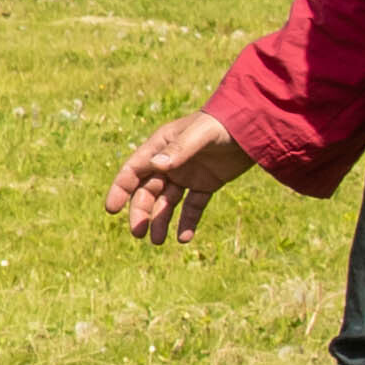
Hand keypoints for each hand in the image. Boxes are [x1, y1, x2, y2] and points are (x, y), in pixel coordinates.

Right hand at [105, 111, 258, 245]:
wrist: (253, 125)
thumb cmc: (223, 123)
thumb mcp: (200, 135)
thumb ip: (179, 150)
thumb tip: (155, 167)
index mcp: (160, 147)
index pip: (134, 170)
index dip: (120, 189)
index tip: (112, 209)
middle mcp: (169, 163)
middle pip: (148, 191)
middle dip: (141, 212)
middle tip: (139, 233)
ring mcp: (187, 175)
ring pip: (167, 202)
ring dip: (161, 221)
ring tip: (158, 241)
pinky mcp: (206, 184)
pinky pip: (192, 206)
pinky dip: (187, 222)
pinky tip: (184, 238)